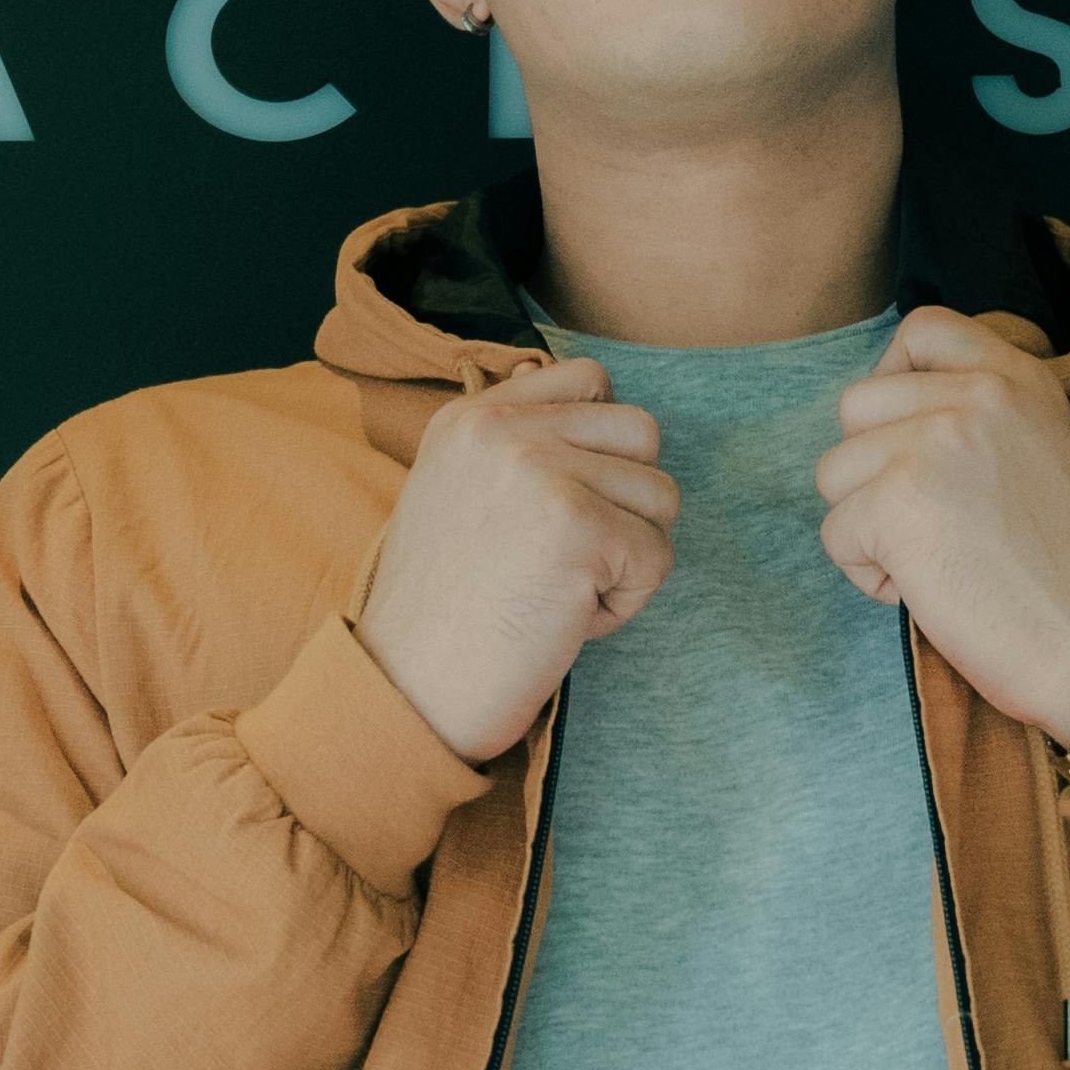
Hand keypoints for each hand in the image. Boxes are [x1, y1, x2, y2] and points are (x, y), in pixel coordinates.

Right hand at [358, 356, 675, 761]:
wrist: (407, 691)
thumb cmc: (443, 613)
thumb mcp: (455, 494)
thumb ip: (517, 444)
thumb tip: (600, 396)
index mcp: (471, 416)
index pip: (592, 378)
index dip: (604, 446)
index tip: (563, 507)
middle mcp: (504, 429)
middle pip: (643, 433)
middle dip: (626, 503)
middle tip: (566, 561)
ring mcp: (541, 473)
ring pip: (661, 496)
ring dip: (628, 556)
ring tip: (560, 592)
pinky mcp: (579, 528)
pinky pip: (657, 557)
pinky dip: (625, 603)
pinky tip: (565, 621)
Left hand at [815, 306, 1069, 741]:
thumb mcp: (1050, 450)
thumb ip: (987, 417)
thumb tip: (904, 416)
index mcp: (1019, 377)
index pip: (922, 329)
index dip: (894, 379)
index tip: (907, 435)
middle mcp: (975, 395)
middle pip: (856, 407)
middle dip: (873, 471)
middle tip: (932, 525)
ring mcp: (933, 443)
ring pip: (835, 472)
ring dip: (868, 527)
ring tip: (936, 562)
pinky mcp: (897, 502)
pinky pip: (836, 533)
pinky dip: (869, 575)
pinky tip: (929, 592)